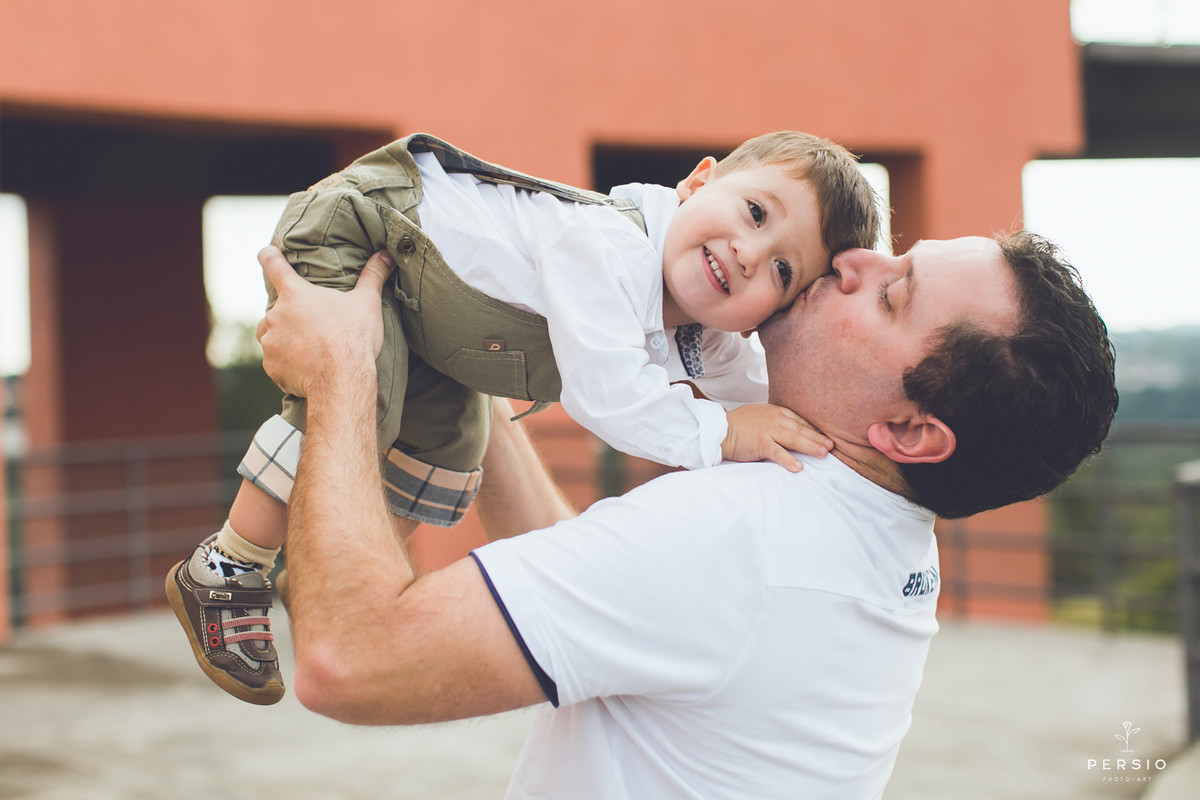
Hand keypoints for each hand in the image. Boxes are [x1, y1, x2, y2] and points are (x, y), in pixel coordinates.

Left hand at [255, 246, 395, 397]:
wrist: (342, 380)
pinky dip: (288, 363)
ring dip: (287, 339)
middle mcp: (275, 314)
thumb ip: (374, 275)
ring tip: (312, 349)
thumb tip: (386, 254)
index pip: (272, 264)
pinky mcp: (270, 366)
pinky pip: (276, 361)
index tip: (268, 253)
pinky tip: (308, 367)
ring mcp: (270, 341)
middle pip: (278, 308)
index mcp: (295, 293)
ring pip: (273, 335)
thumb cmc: (354, 338)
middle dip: (294, 315)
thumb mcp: (367, 303)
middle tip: (318, 327)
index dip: (270, 256)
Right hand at [720, 403, 832, 471]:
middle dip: (818, 437)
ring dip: (810, 446)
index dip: (814, 429)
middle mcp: (775, 419)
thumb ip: (774, 420)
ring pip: (794, 439)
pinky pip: (777, 452)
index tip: (824, 436)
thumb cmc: (737, 424)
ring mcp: (768, 431)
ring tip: (824, 454)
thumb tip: (788, 429)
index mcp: (776, 411)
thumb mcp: (759, 414)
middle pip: (801, 429)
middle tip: (832, 445)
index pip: (800, 420)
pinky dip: (789, 460)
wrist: (719, 429)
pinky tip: (799, 467)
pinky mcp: (760, 443)